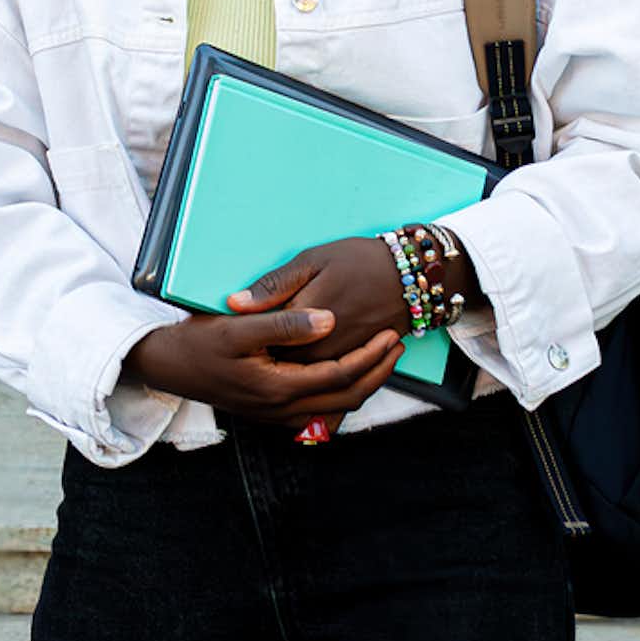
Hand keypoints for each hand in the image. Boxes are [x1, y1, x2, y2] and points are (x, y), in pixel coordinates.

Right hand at [127, 302, 403, 433]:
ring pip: (336, 409)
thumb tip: (329, 321)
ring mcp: (277, 416)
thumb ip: (284, 324)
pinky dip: (340, 397)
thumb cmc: (198, 341)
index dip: (370, 357)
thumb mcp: (237, 326)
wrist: (166, 365)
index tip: (388, 336)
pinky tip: (343, 381)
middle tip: (395, 347)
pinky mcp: (271, 413)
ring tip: (378, 360)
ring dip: (362, 386)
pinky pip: (320, 413)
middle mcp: (283, 409)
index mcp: (279, 386)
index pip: (340, 375)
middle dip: (377, 373)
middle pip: (347, 398)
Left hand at [230, 239, 410, 365]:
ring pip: (303, 374)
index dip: (244, 337)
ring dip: (284, 370)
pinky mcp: (355, 361)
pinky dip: (310, 378)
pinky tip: (297, 369)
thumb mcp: (310, 261)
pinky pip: (328, 379)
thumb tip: (234, 304)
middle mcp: (323, 341)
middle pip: (280, 360)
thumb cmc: (357, 261)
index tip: (229, 333)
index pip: (262, 337)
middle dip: (261, 357)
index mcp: (304, 313)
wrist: (410, 275)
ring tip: (265, 361)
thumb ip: (272, 286)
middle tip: (242, 351)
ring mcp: (341, 355)